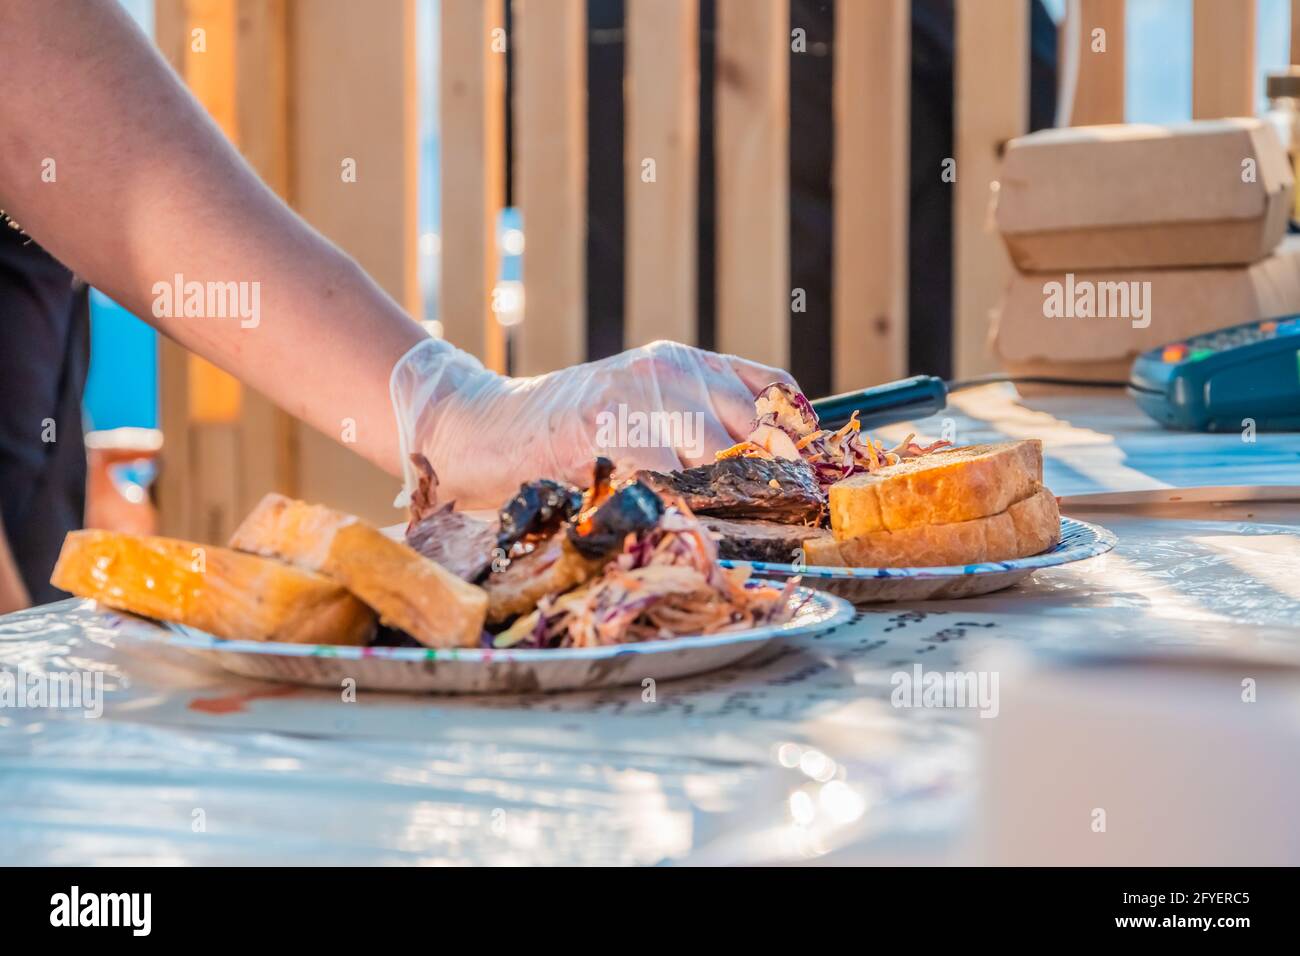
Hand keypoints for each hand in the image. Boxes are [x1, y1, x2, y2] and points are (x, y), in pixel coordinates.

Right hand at [391, 338, 796, 508]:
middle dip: (769, 487)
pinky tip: (677, 530)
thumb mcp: (647, 411)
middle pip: (754, 433)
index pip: (773, 392)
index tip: (811, 486)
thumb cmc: (572, 435)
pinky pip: (667, 480)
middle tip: (781, 530)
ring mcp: (639, 392)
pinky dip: (680, 514)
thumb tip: (772, 470)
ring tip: (729, 538)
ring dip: (728, 507)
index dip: (798, 443)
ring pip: (717, 460)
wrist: (489, 429)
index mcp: (688, 361)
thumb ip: (700, 426)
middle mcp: (672, 367)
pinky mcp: (607, 423)